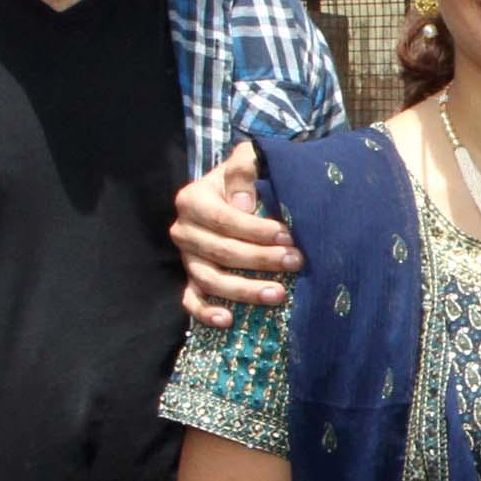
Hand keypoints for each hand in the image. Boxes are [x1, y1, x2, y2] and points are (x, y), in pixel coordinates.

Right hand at [173, 148, 302, 326]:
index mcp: (193, 200)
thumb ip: (245, 169)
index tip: (288, 235)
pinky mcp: (192, 278)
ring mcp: (187, 257)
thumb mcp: (248, 160)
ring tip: (278, 294)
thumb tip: (243, 205)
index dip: (256, 231)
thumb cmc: (248, 178)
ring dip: (244, 290)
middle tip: (296, 262)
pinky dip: (206, 313)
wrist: (236, 193)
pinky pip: (192, 300)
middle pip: (221, 252)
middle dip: (261, 260)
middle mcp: (184, 230)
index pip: (224, 220)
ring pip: (210, 280)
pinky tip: (228, 320)